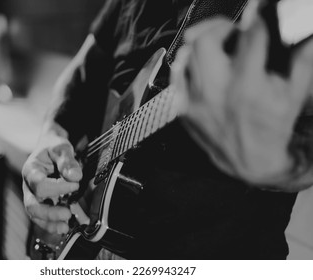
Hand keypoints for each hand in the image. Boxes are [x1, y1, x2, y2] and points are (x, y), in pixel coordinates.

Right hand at [22, 128, 81, 233]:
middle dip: (49, 213)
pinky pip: (42, 218)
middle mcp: (29, 185)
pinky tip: (64, 227)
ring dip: (50, 223)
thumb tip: (75, 177)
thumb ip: (68, 161)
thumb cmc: (53, 146)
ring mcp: (34, 195)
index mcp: (31, 170)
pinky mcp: (41, 202)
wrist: (49, 147)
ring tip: (65, 227)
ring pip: (36, 215)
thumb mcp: (61, 147)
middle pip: (32, 205)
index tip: (75, 185)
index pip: (40, 185)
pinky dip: (52, 225)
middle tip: (68, 214)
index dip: (58, 188)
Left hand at [170, 4, 312, 187]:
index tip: (258, 9)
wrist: (248, 160)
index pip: (249, 36)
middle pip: (204, 40)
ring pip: (186, 55)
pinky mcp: (182, 109)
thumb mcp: (293, 94)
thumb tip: (305, 31)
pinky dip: (187, 65)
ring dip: (203, 44)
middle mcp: (216, 91)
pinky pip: (176, 76)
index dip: (256, 16)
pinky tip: (201, 66)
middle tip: (231, 32)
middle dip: (219, 27)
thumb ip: (301, 58)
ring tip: (218, 48)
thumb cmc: (272, 126)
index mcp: (247, 86)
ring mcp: (195, 101)